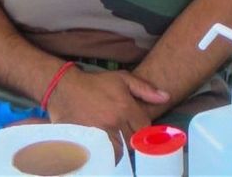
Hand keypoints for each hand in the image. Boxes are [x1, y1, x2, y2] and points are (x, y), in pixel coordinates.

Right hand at [45, 66, 169, 161]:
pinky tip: (106, 147)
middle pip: (132, 140)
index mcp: (125, 107)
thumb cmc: (96, 84)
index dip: (144, 129)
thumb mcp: (123, 79)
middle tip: (129, 134)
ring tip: (118, 141)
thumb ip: (145, 89)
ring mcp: (100, 132)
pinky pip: (102, 153)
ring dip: (121, 148)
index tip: (140, 127)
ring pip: (118, 150)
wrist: (65, 89)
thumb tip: (166, 97)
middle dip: (133, 139)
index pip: (144, 127)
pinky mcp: (87, 139)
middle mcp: (114, 121)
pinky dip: (106, 152)